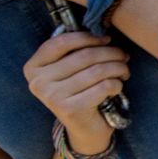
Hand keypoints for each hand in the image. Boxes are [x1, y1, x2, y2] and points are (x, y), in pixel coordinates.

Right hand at [24, 30, 127, 152]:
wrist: (83, 129)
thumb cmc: (79, 92)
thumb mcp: (70, 69)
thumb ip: (75, 50)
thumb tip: (99, 28)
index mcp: (33, 67)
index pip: (62, 42)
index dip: (88, 37)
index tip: (106, 39)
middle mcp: (38, 82)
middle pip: (83, 56)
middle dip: (110, 52)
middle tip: (123, 55)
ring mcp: (51, 97)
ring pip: (95, 71)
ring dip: (117, 67)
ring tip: (124, 69)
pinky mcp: (69, 110)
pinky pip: (102, 87)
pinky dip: (116, 84)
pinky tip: (117, 85)